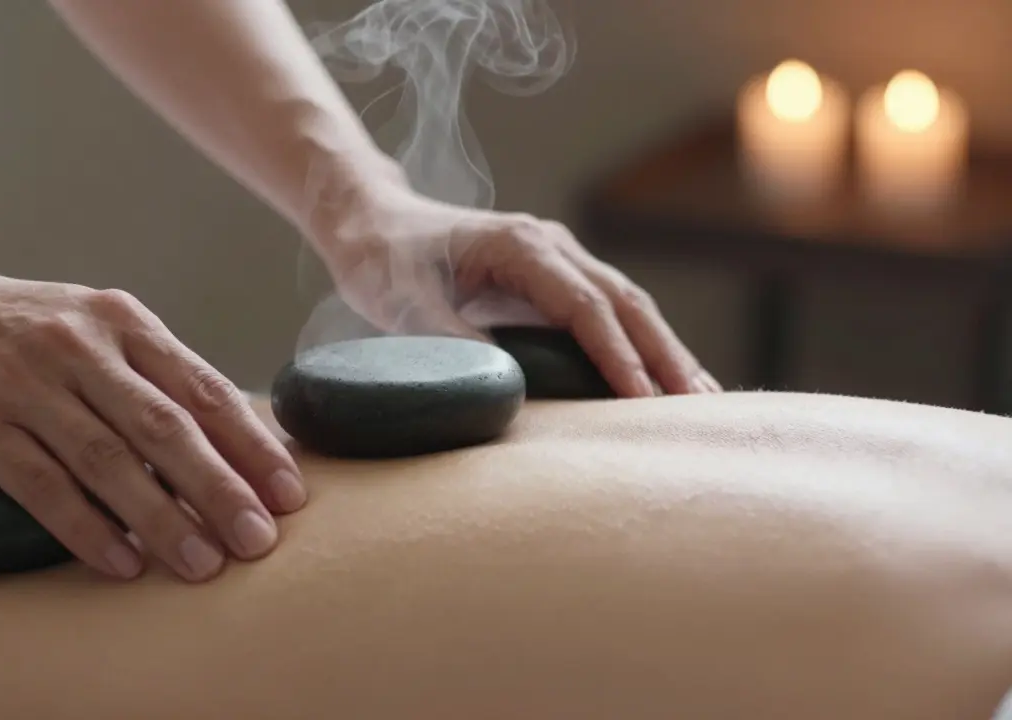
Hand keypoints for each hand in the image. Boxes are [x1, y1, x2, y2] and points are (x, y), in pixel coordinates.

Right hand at [0, 261, 305, 581]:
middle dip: (220, 489)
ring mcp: (28, 385)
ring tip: (203, 564)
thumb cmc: (21, 325)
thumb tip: (229, 441)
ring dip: (162, 519)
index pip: (202, 387)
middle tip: (259, 539)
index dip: (250, 443)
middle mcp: (81, 348)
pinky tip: (124, 562)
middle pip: (166, 428)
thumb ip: (152, 374)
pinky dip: (88, 528)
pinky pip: (44, 486)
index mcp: (122, 320)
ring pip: (108, 461)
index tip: (289, 492)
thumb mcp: (94, 325)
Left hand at [310, 185, 720, 396]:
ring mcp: (558, 261)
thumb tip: (503, 387)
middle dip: (665, 356)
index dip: (617, 355)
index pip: (585, 306)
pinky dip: (640, 349)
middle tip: (701, 410)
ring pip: (628, 307)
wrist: (371, 223)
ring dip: (664, 353)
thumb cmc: (382, 258)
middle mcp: (551, 247)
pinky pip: (609, 316)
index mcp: (520, 246)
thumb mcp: (401, 301)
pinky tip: (662, 384)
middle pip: (625, 303)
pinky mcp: (553, 282)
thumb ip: (448, 339)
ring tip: (703, 404)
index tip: (642, 401)